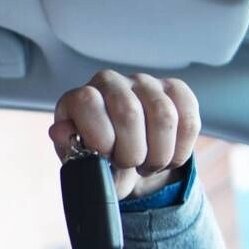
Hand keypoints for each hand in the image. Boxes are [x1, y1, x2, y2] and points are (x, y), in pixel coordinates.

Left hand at [48, 71, 200, 199]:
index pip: (88, 102)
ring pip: (164, 117)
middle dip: (132, 152)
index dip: (99, 136)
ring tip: (148, 165)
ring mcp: (145, 83)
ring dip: (159, 155)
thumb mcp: (79, 162)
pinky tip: (168, 157)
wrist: (127, 162)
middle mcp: (111, 82)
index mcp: (80, 98)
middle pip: (129, 112)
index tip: (105, 156)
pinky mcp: (175, 90)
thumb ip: (69, 148)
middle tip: (129, 165)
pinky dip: (181, 150)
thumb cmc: (98, 160)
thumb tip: (60, 130)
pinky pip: (189, 120)